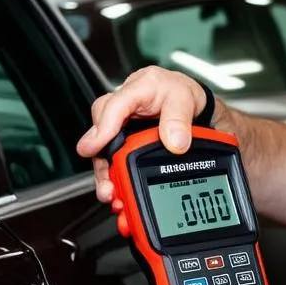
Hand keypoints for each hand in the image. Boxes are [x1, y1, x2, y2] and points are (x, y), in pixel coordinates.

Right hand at [76, 66, 210, 204]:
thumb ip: (178, 120)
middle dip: (101, 163)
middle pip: (101, 134)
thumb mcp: (185, 100)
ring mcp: (121, 127)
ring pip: (104, 151)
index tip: (93, 147)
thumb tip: (175, 142)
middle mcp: (123, 109)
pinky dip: (115, 177)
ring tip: (111, 194)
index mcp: (137, 90)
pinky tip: (119, 192)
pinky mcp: (124, 142)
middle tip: (107, 185)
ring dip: (106, 175)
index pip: (115, 107)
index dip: (102, 128)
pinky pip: (114, 160)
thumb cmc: (183, 94)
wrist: (192, 104)